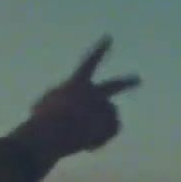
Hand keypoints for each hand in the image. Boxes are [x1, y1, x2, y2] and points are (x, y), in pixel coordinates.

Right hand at [11, 35, 140, 161]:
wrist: (52, 132)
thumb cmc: (42, 120)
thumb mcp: (42, 108)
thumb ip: (53, 105)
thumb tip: (56, 111)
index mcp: (77, 83)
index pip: (90, 62)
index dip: (100, 50)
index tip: (109, 37)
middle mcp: (94, 92)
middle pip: (115, 85)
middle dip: (127, 82)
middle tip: (138, 79)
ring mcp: (105, 106)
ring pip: (107, 120)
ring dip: (97, 129)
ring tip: (80, 137)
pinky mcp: (112, 122)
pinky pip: (110, 133)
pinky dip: (99, 140)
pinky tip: (85, 143)